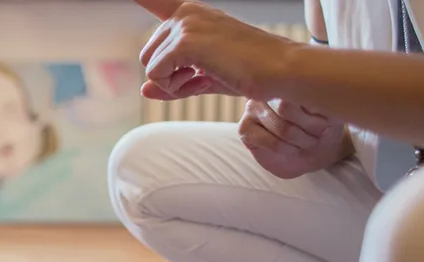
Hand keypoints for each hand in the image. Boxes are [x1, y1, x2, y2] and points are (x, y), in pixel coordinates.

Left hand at [134, 0, 298, 100]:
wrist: (280, 70)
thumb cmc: (248, 72)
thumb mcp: (203, 78)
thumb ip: (172, 82)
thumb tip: (143, 90)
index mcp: (191, 14)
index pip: (154, 0)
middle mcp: (186, 13)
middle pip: (147, 56)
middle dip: (169, 76)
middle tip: (201, 78)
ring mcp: (185, 25)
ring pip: (150, 68)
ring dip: (173, 84)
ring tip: (205, 79)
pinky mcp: (185, 42)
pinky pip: (157, 75)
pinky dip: (176, 88)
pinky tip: (203, 81)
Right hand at [239, 99, 352, 178]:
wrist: (316, 153)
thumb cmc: (323, 128)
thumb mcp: (331, 110)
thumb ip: (319, 97)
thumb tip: (312, 92)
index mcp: (288, 78)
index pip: (298, 88)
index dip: (314, 110)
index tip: (326, 122)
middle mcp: (267, 90)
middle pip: (286, 107)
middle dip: (308, 127)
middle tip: (318, 134)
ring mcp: (252, 108)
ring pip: (280, 126)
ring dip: (301, 140)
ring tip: (308, 143)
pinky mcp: (244, 129)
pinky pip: (268, 140)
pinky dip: (287, 149)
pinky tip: (293, 149)